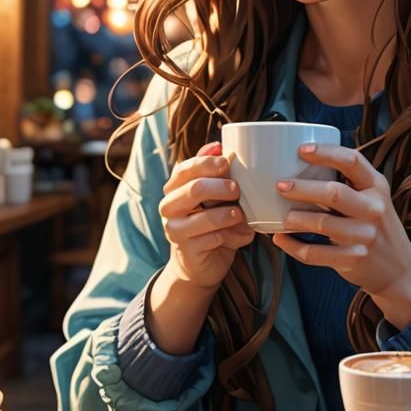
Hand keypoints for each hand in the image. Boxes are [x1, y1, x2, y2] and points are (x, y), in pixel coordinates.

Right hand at [159, 141, 254, 290]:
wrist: (200, 264)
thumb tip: (219, 145)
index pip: (185, 168)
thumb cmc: (210, 222)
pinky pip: (214, 238)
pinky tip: (241, 236)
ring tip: (241, 215)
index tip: (227, 161)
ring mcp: (175, 229)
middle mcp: (169, 206)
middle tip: (237, 190)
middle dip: (222, 187)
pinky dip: (233, 236)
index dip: (207, 162)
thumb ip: (213, 171)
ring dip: (229, 215)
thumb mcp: (212, 195)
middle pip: (196, 188)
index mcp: (174, 188)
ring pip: (206, 216)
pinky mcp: (187, 250)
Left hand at [272, 143, 410, 329]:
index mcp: (376, 186)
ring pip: (324, 224)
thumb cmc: (375, 224)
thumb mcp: (371, 198)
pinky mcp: (353, 258)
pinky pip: (316, 254)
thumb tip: (299, 165)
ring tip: (282, 216)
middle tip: (280, 185)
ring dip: (298, 219)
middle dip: (303, 188)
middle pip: (335, 193)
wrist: (399, 268)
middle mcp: (373, 208)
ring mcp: (365, 235)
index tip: (302, 150)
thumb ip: (347, 183)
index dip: (326, 153)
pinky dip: (294, 246)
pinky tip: (281, 239)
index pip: (352, 161)